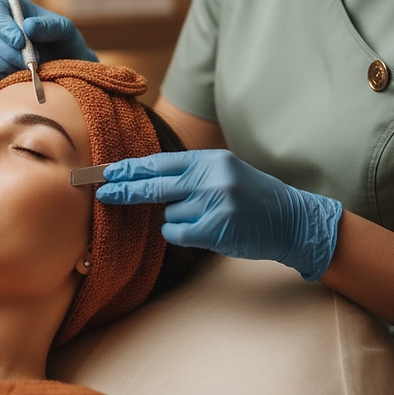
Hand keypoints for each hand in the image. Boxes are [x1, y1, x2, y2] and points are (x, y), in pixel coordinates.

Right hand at [0, 0, 97, 82]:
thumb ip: (49, 26)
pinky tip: (14, 77)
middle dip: (9, 52)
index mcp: (12, 8)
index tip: (20, 41)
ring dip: (5, 64)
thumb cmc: (64, 42)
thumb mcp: (64, 30)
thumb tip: (27, 26)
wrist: (66, 67)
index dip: (2, 25)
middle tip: (33, 62)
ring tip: (29, 69)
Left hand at [96, 150, 342, 280]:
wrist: (290, 219)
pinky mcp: (215, 228)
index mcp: (209, 160)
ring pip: (168, 213)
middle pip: (154, 185)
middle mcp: (210, 177)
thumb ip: (190, 172)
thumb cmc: (252, 197)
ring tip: (205, 217)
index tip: (108, 172)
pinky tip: (203, 231)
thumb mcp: (223, 172)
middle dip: (125, 190)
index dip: (132, 168)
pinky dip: (181, 234)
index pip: (160, 162)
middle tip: (103, 194)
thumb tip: (145, 177)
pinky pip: (177, 233)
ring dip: (177, 219)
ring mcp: (213, 202)